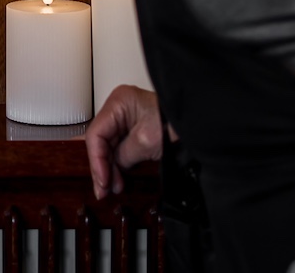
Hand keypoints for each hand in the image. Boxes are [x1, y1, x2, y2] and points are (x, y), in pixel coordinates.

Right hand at [84, 85, 166, 199]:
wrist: (199, 125)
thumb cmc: (175, 123)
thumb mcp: (146, 142)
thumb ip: (123, 155)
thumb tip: (113, 168)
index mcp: (118, 103)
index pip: (96, 133)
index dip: (96, 160)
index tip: (102, 181)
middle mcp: (119, 109)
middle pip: (100, 141)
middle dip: (102, 167)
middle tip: (103, 190)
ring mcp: (126, 119)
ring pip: (109, 147)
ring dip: (110, 169)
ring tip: (114, 188)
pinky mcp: (134, 130)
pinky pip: (120, 149)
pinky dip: (118, 164)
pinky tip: (119, 179)